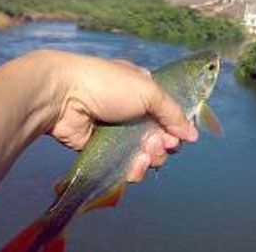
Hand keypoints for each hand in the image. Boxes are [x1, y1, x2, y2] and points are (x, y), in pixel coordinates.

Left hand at [45, 50, 198, 181]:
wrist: (63, 96)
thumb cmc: (108, 85)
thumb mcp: (148, 91)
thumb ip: (173, 113)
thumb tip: (192, 135)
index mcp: (144, 93)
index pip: (168, 115)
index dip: (176, 128)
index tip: (177, 136)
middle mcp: (133, 113)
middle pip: (159, 137)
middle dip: (163, 145)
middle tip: (158, 145)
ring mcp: (118, 133)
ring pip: (144, 154)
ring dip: (151, 158)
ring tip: (145, 156)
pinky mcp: (104, 150)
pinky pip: (125, 165)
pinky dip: (134, 169)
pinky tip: (135, 167)